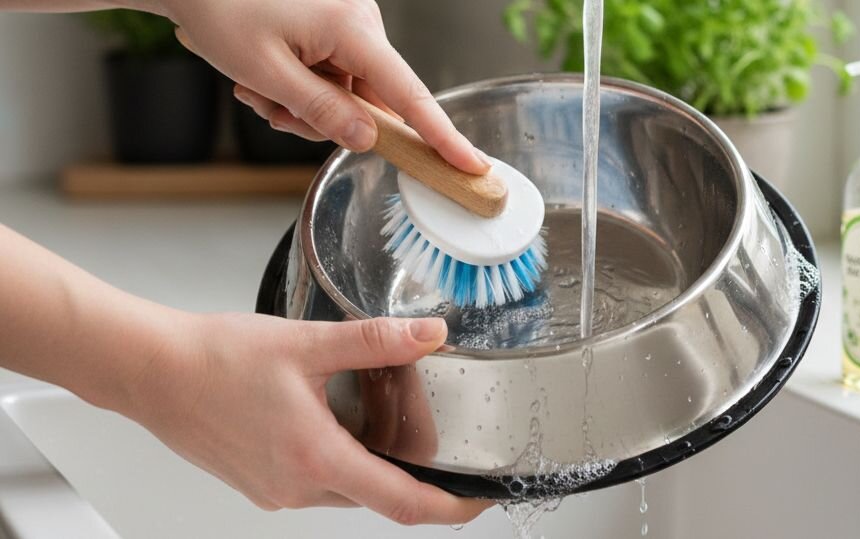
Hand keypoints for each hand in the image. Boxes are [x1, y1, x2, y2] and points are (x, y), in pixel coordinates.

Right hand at [122, 312, 489, 523]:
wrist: (151, 372)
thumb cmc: (214, 360)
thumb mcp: (306, 343)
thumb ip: (375, 341)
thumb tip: (428, 334)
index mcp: (317, 460)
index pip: (404, 503)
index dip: (451, 508)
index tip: (479, 501)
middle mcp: (298, 488)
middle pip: (379, 492)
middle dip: (409, 463)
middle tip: (420, 420)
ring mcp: (277, 491)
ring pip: (348, 483)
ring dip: (370, 453)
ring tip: (369, 403)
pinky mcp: (262, 483)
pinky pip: (318, 478)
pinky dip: (338, 452)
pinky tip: (327, 411)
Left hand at [163, 0, 490, 174]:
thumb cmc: (221, 8)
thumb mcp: (266, 73)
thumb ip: (322, 111)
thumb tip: (367, 140)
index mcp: (352, 28)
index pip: (409, 95)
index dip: (441, 136)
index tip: (471, 165)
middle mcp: (360, 23)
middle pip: (370, 103)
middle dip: (323, 120)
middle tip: (273, 111)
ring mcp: (347, 26)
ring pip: (346, 97)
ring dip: (303, 108)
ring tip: (259, 90)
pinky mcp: (333, 29)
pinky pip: (333, 79)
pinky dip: (302, 91)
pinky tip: (266, 80)